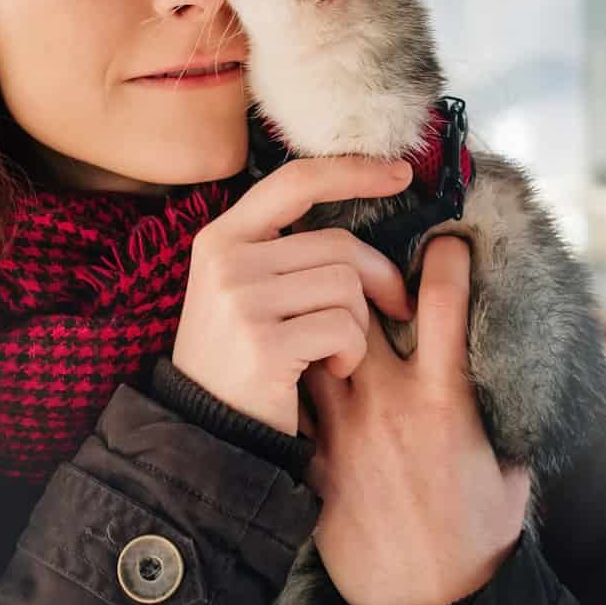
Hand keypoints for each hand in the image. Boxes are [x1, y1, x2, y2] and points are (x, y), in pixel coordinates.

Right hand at [172, 157, 417, 435]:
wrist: (206, 432)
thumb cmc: (240, 361)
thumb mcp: (243, 293)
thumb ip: (284, 253)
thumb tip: (364, 229)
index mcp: (220, 238)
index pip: (295, 181)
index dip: (352, 172)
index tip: (399, 174)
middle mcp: (224, 260)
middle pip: (337, 244)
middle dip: (378, 278)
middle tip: (396, 307)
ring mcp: (240, 300)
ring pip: (345, 286)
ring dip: (359, 325)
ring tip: (337, 352)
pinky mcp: (264, 343)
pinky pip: (344, 328)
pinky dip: (352, 353)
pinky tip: (331, 371)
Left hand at [303, 236, 530, 604]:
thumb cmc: (475, 537)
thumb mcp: (512, 471)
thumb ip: (510, 414)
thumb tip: (529, 370)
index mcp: (445, 398)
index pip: (441, 300)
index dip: (444, 256)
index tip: (446, 236)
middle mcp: (386, 400)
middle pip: (361, 300)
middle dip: (368, 268)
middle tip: (373, 252)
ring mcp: (340, 425)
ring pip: (317, 336)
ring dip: (326, 314)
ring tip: (334, 297)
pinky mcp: (309, 452)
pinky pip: (296, 389)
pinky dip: (302, 366)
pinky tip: (305, 356)